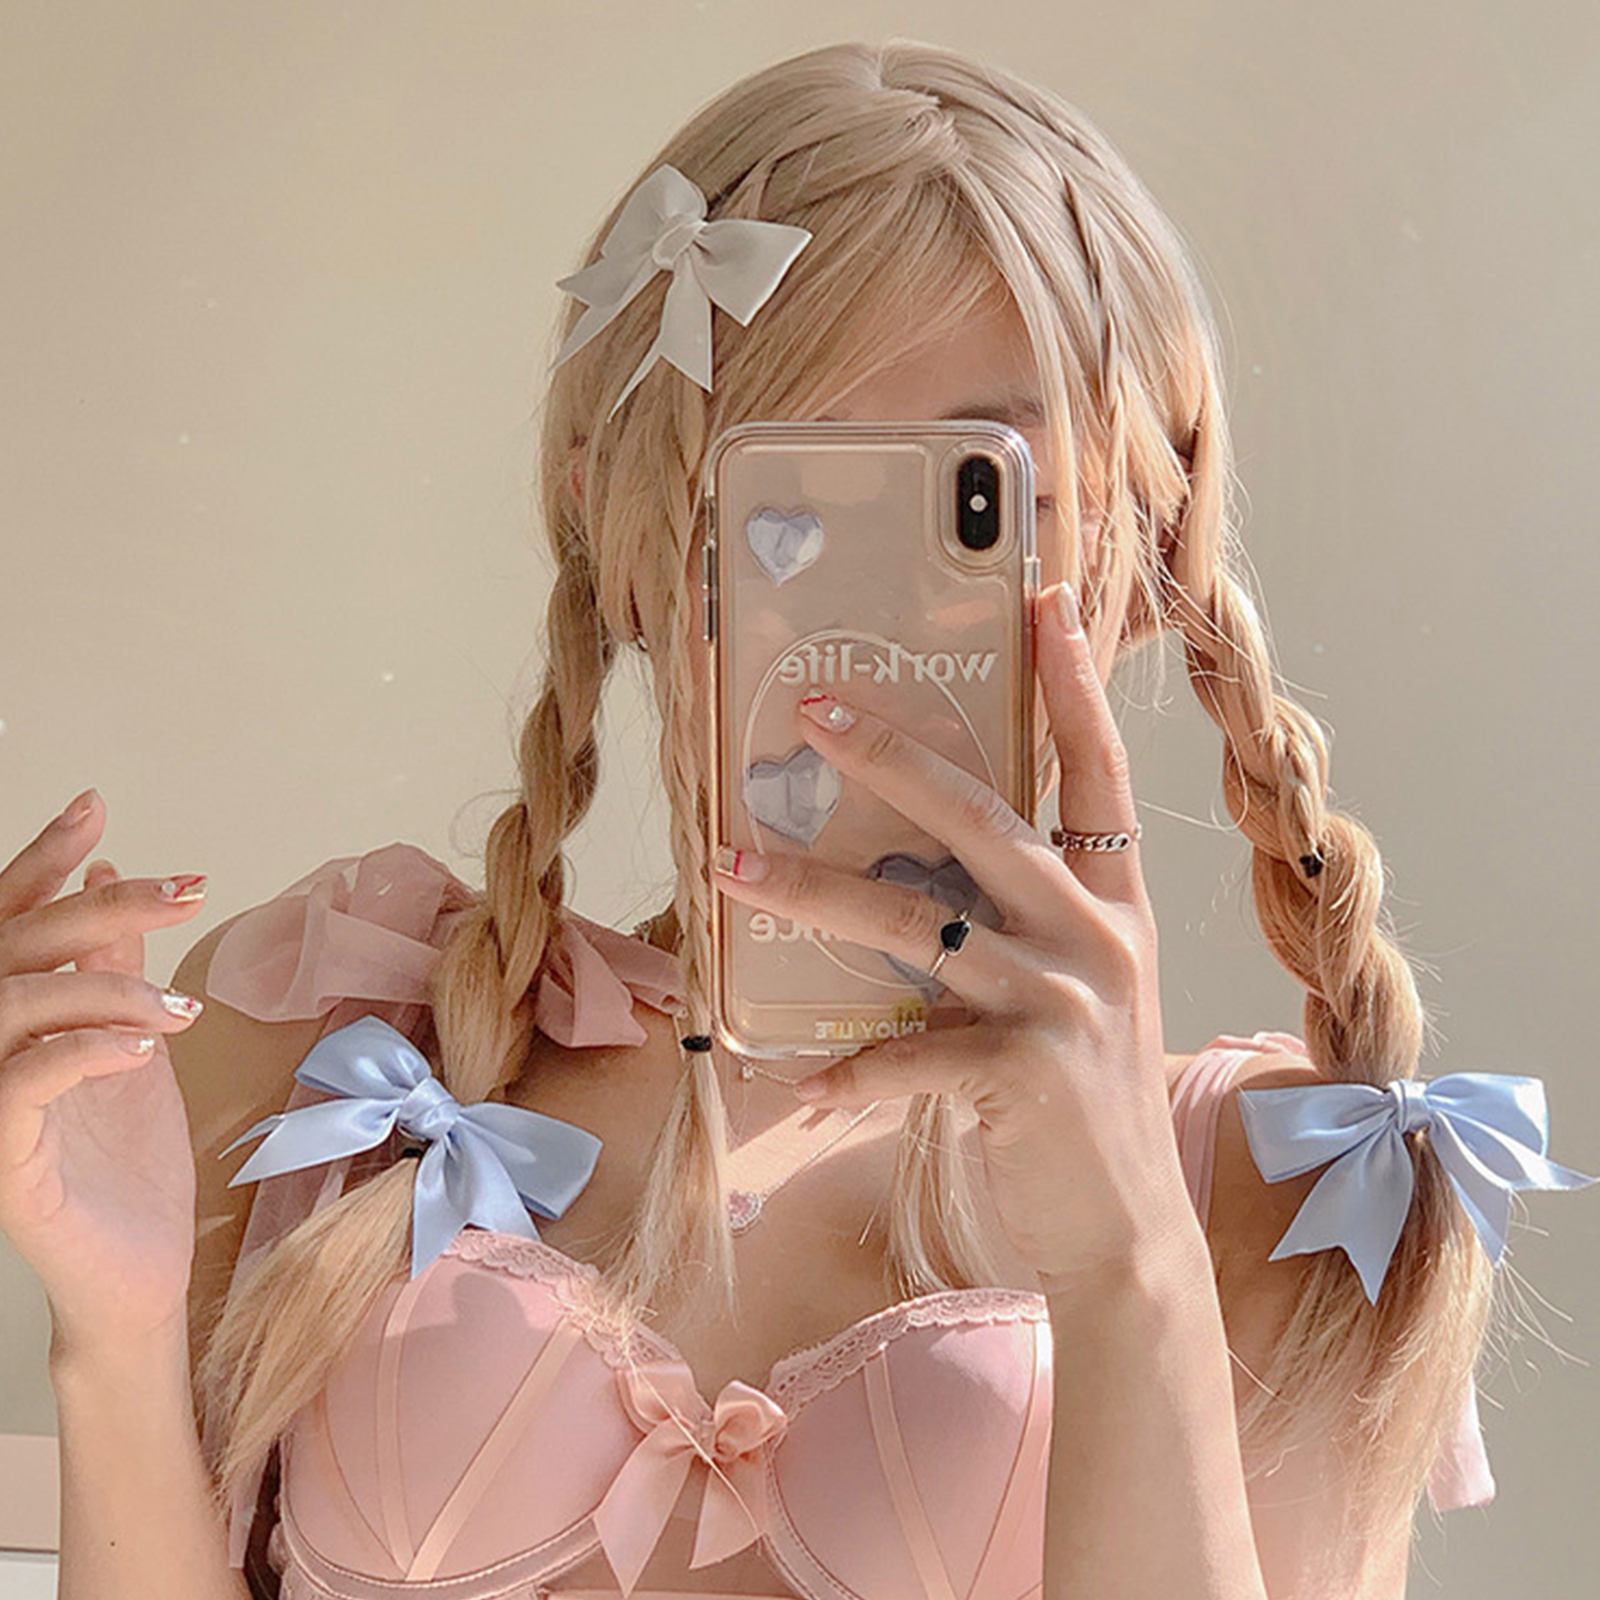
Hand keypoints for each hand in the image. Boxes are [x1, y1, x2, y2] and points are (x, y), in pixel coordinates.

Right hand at [0, 791, 208, 1353]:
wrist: (138, 1273)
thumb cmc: (131, 1161)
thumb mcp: (131, 1043)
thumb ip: (110, 971)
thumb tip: (107, 885)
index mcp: (11, 1024)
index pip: (10, 925)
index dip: (43, 862)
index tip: (96, 807)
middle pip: (12, 952)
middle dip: (98, 910)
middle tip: (180, 889)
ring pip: (11, 1010)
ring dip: (105, 990)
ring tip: (178, 1006)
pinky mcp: (5, 1166)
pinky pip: (20, 1087)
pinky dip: (83, 1052)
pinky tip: (142, 1047)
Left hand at [712, 583, 1192, 1290]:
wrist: (1130, 1237)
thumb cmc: (1080, 1105)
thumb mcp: (1070, 994)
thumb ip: (1013, 926)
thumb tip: (910, 871)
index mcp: (1110, 903)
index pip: (1096, 769)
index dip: (1073, 681)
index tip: (1049, 594)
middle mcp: (1096, 936)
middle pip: (984, 817)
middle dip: (893, 756)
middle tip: (814, 708)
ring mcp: (1064, 1001)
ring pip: (915, 919)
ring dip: (811, 891)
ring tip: (730, 868)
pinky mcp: (1028, 1073)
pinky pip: (911, 1055)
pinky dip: (851, 1071)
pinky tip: (803, 1085)